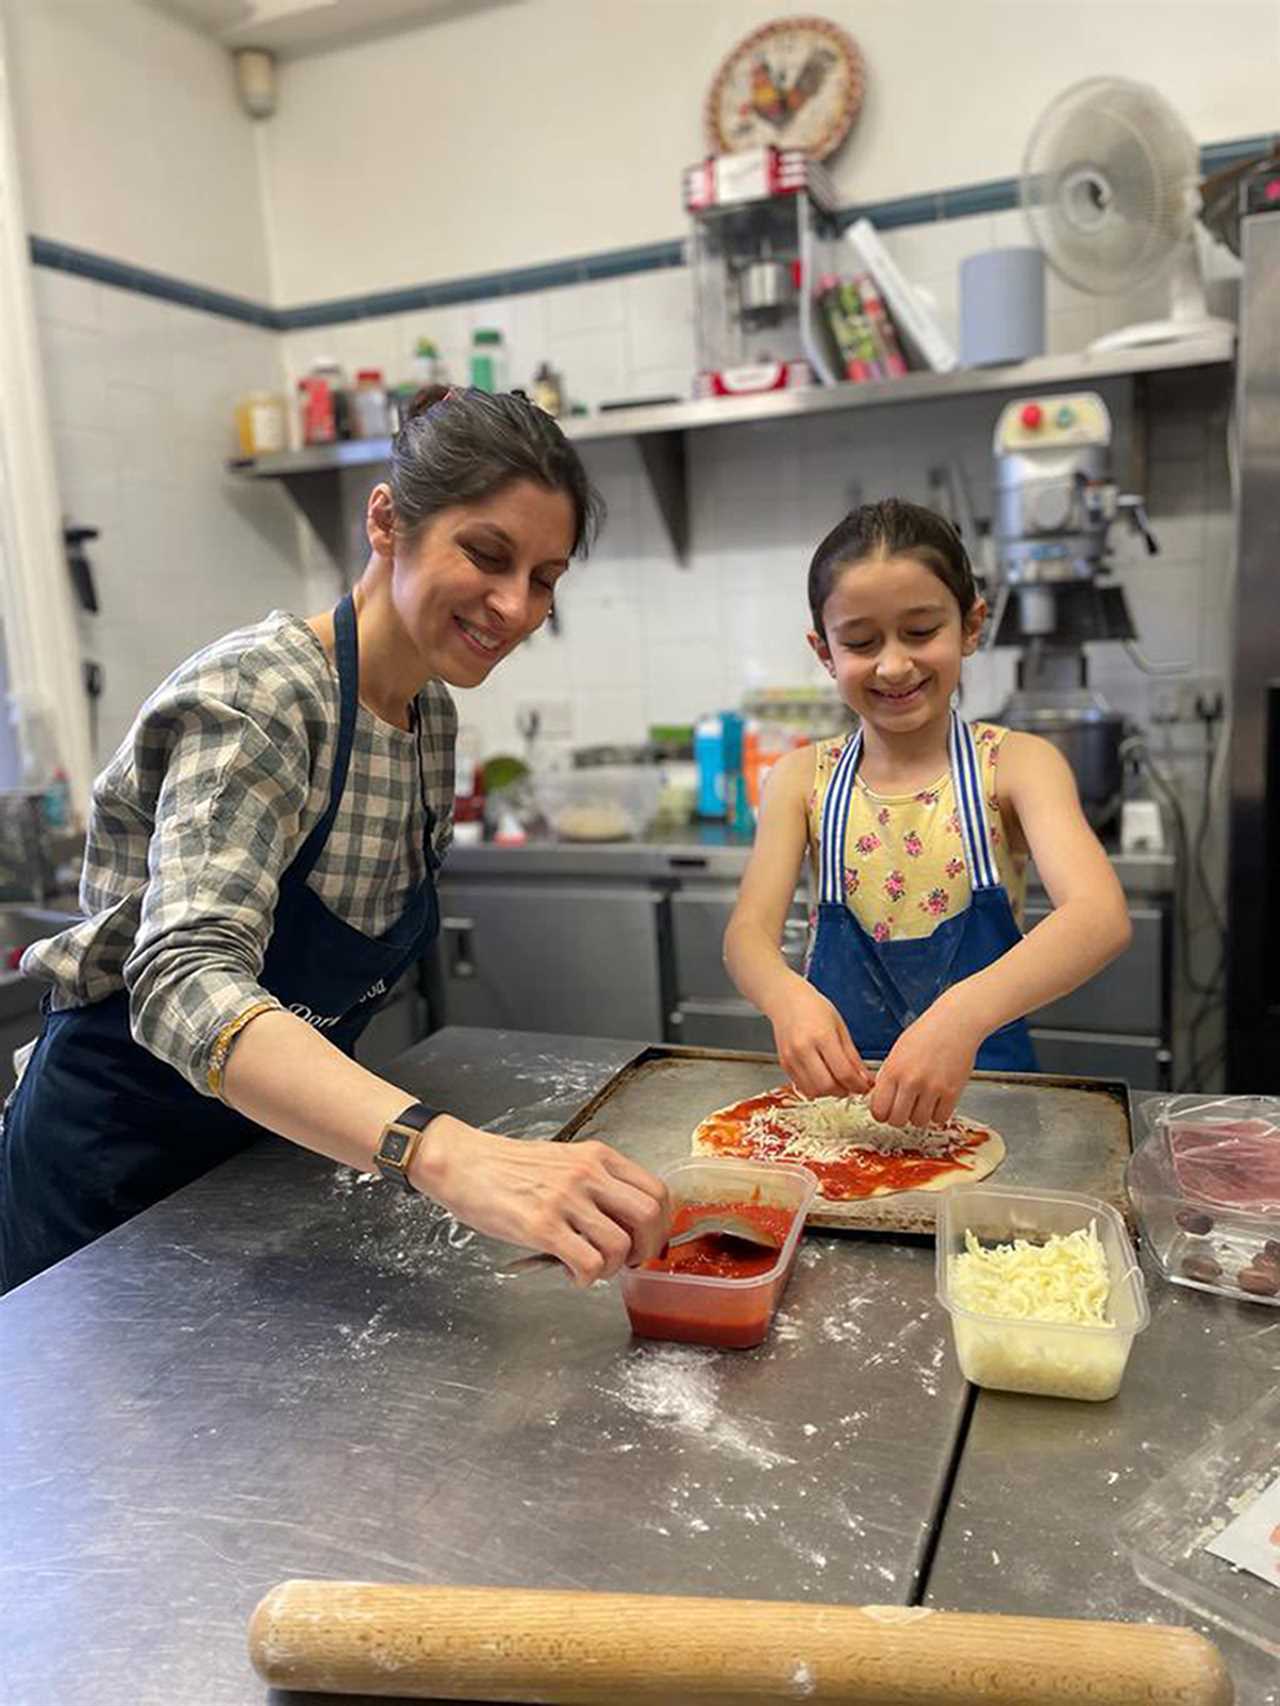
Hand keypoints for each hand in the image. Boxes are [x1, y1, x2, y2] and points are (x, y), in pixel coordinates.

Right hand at [413, 1118, 669, 1287]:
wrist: (462, 1162)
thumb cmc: (508, 1167)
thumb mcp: (564, 1161)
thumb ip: (596, 1185)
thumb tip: (625, 1225)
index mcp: (598, 1157)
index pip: (657, 1192)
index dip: (660, 1225)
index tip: (646, 1241)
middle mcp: (588, 1174)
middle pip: (650, 1217)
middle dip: (646, 1250)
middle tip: (626, 1261)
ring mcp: (565, 1199)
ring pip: (620, 1246)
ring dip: (611, 1269)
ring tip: (589, 1267)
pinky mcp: (541, 1226)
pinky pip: (588, 1264)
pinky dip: (586, 1279)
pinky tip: (571, 1273)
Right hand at [767, 979, 873, 1098]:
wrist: (786, 1001)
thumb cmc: (814, 1009)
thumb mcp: (840, 1028)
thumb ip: (852, 1057)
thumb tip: (865, 1079)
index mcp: (822, 1036)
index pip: (844, 1072)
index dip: (858, 1085)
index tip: (866, 1087)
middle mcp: (803, 1049)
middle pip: (827, 1086)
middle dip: (844, 1091)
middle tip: (852, 1086)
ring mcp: (791, 1058)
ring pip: (814, 1091)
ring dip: (829, 1093)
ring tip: (838, 1083)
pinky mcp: (784, 1064)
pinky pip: (802, 1087)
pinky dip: (816, 1089)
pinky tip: (823, 1078)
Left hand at [868, 999, 982, 1127]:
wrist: (956, 1023)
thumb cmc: (926, 1034)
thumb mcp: (897, 1052)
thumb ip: (888, 1077)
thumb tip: (880, 1101)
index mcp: (893, 1070)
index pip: (878, 1109)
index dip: (881, 1113)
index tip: (886, 1111)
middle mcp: (911, 1081)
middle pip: (897, 1121)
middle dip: (898, 1117)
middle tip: (904, 1108)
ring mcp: (932, 1088)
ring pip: (918, 1122)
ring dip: (919, 1116)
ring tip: (922, 1101)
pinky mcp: (952, 1092)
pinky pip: (940, 1118)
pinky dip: (937, 1114)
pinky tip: (936, 1101)